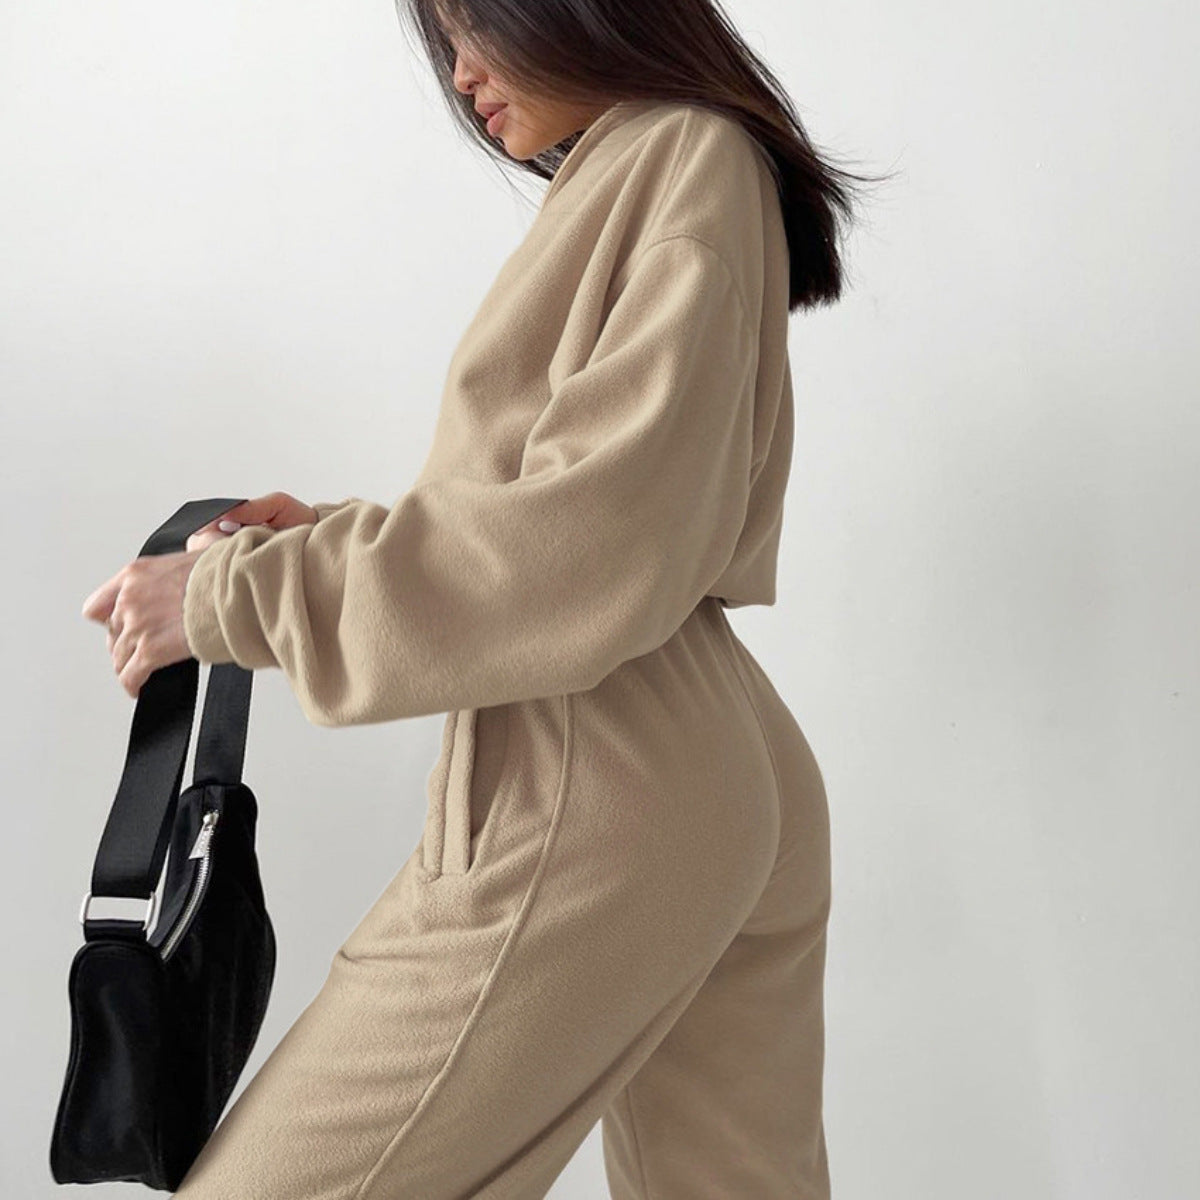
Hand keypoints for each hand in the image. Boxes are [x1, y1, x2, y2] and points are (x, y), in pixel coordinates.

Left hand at [83, 492, 318, 698]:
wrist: (237, 586)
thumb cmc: (226, 571)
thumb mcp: (190, 557)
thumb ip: (176, 572)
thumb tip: (190, 574)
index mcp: (137, 574)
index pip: (99, 603)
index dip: (109, 619)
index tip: (120, 626)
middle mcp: (130, 599)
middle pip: (111, 633)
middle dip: (125, 643)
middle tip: (139, 651)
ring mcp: (138, 625)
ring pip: (119, 657)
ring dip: (129, 666)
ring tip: (140, 674)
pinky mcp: (150, 650)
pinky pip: (130, 676)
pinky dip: (133, 685)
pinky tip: (139, 688)